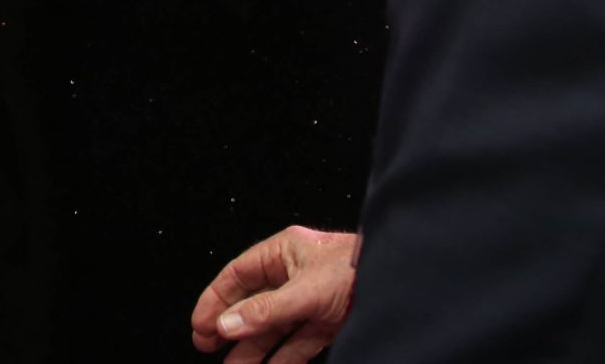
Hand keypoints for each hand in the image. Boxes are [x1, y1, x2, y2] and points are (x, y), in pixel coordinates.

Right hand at [191, 225, 358, 362]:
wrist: (403, 282)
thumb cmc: (359, 268)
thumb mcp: (307, 290)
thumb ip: (266, 310)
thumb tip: (228, 324)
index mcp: (285, 252)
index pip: (239, 274)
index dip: (216, 299)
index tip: (201, 325)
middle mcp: (295, 274)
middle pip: (253, 302)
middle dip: (231, 326)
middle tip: (208, 347)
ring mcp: (312, 298)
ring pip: (274, 326)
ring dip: (253, 349)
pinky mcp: (328, 320)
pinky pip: (298, 342)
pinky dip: (283, 358)